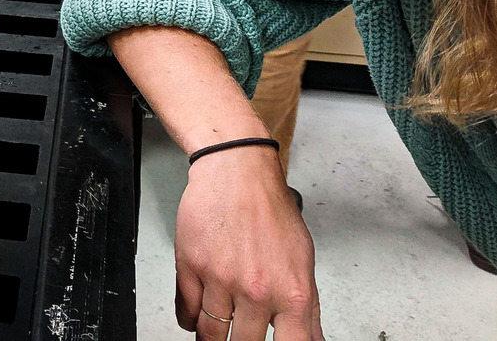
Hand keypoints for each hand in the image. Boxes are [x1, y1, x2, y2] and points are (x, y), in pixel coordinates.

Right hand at [174, 146, 324, 339]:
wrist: (236, 171)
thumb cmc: (269, 209)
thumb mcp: (303, 260)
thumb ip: (307, 307)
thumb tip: (310, 339)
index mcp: (292, 293)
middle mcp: (256, 291)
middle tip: (240, 336)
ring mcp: (220, 280)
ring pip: (210, 334)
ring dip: (211, 339)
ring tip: (214, 337)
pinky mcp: (190, 266)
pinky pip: (185, 311)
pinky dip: (189, 320)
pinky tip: (196, 318)